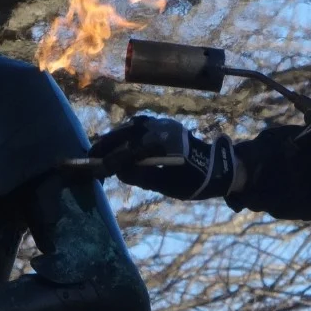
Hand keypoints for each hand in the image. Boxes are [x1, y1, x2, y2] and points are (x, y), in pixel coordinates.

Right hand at [89, 116, 237, 199]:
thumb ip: (143, 177)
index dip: (112, 158)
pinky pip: (142, 127)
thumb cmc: (196, 181)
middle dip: (108, 143)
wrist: (219, 168)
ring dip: (116, 137)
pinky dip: (128, 133)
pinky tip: (121, 143)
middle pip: (128, 133)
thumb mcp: (168, 185)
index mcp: (164, 144)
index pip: (130, 150)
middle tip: (91, 154)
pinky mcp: (166, 126)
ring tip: (101, 149)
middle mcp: (162, 129)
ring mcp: (164, 125)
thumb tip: (119, 172)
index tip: (97, 166)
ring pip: (133, 128)